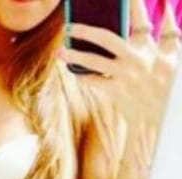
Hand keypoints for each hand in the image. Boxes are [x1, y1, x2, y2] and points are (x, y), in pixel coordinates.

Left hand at [58, 0, 181, 132]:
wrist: (165, 114)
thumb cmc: (169, 83)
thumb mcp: (175, 55)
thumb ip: (169, 31)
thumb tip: (168, 5)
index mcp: (149, 46)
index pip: (138, 19)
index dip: (128, 5)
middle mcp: (136, 58)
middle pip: (106, 38)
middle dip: (85, 30)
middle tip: (69, 27)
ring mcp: (124, 76)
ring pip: (94, 61)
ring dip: (74, 55)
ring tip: (60, 52)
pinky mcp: (117, 91)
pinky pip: (94, 81)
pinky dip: (83, 75)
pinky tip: (73, 70)